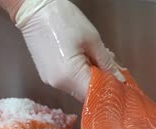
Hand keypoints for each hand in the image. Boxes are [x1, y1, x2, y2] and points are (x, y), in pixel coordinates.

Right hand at [0, 0, 124, 101]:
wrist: (34, 9)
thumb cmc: (62, 19)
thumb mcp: (92, 40)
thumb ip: (107, 63)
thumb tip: (118, 78)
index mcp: (70, 75)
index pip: (97, 93)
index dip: (111, 89)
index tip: (121, 83)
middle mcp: (59, 83)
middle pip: (88, 92)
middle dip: (102, 81)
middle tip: (111, 64)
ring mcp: (51, 80)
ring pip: (79, 87)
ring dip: (92, 76)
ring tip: (96, 56)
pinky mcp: (48, 75)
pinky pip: (70, 80)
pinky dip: (80, 73)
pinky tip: (84, 57)